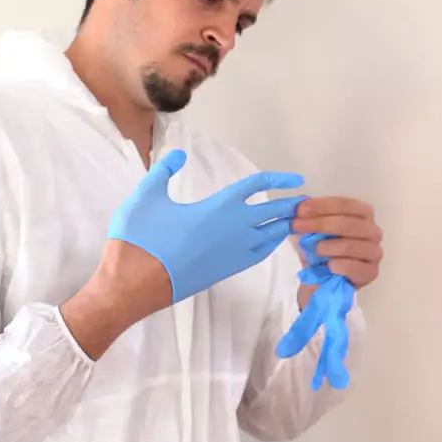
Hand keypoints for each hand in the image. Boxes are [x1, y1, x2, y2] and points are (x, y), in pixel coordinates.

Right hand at [106, 149, 306, 306]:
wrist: (134, 285)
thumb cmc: (141, 240)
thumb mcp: (146, 197)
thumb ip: (164, 172)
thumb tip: (179, 156)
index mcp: (218, 208)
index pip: (257, 188)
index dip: (278, 182)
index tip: (296, 180)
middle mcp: (234, 231)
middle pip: (273, 214)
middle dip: (292, 206)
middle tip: (307, 200)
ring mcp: (232, 254)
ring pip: (270, 238)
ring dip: (284, 227)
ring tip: (295, 220)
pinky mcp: (226, 271)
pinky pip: (259, 255)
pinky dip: (270, 245)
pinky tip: (271, 242)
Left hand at [290, 196, 383, 290]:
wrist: (321, 280)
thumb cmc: (321, 249)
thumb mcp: (311, 229)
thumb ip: (309, 213)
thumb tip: (301, 199)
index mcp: (363, 214)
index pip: (344, 204)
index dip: (321, 206)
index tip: (300, 210)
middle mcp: (373, 230)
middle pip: (347, 223)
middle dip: (319, 224)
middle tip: (297, 226)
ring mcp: (374, 252)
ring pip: (348, 246)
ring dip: (325, 247)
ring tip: (314, 251)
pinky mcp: (371, 272)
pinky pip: (353, 267)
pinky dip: (336, 265)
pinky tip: (328, 266)